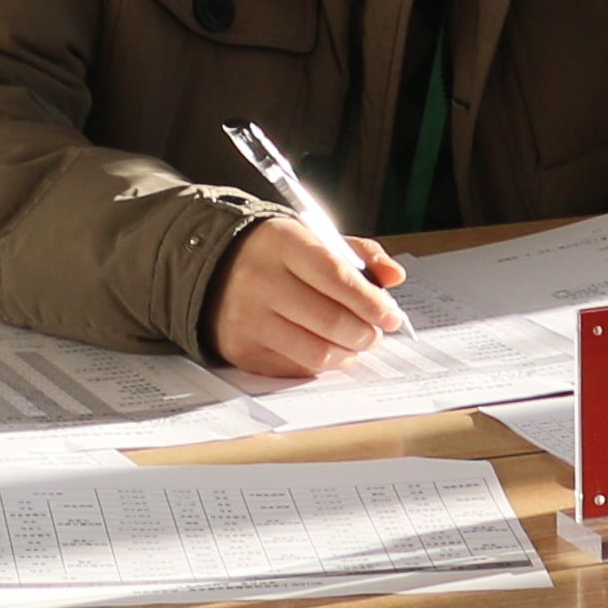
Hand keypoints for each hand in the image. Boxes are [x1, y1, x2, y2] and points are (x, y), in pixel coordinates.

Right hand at [206, 213, 407, 377]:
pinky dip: (321, 364)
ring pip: (316, 351)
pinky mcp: (243, 350)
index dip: (369, 301)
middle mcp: (260, 281)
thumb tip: (395, 277)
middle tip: (376, 333)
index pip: (336, 276)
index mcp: (282, 243)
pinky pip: (296, 368)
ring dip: (347, 353)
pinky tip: (328, 349)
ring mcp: (249, 319)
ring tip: (355, 342)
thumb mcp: (312, 238)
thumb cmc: (275, 253)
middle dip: (364, 332)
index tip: (390, 315)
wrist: (213, 267)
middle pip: (329, 320)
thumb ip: (359, 255)